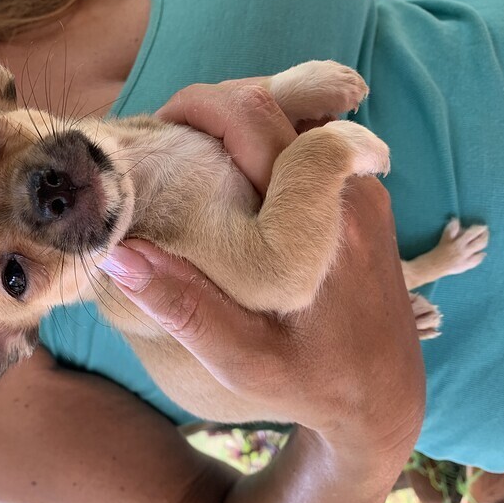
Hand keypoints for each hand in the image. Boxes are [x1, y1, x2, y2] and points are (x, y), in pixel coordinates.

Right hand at [101, 78, 424, 463]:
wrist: (384, 397)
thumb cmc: (312, 384)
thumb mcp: (242, 361)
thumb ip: (183, 308)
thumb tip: (119, 253)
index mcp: (318, 222)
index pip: (260, 118)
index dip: (205, 105)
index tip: (164, 126)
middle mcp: (350, 194)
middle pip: (281, 108)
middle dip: (218, 109)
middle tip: (172, 136)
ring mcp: (366, 195)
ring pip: (302, 122)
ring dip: (247, 127)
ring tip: (202, 153)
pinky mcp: (368, 205)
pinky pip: (318, 149)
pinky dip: (274, 147)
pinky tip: (244, 179)